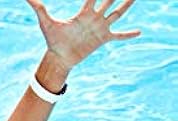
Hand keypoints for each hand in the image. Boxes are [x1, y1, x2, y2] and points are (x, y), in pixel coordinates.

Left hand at [25, 0, 140, 71]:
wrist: (58, 58)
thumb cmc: (52, 39)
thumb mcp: (45, 22)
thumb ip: (38, 8)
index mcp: (84, 12)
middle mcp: (94, 17)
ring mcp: (100, 28)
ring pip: (118, 13)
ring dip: (127, 4)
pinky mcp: (102, 40)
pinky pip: (118, 36)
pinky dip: (128, 35)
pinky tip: (139, 31)